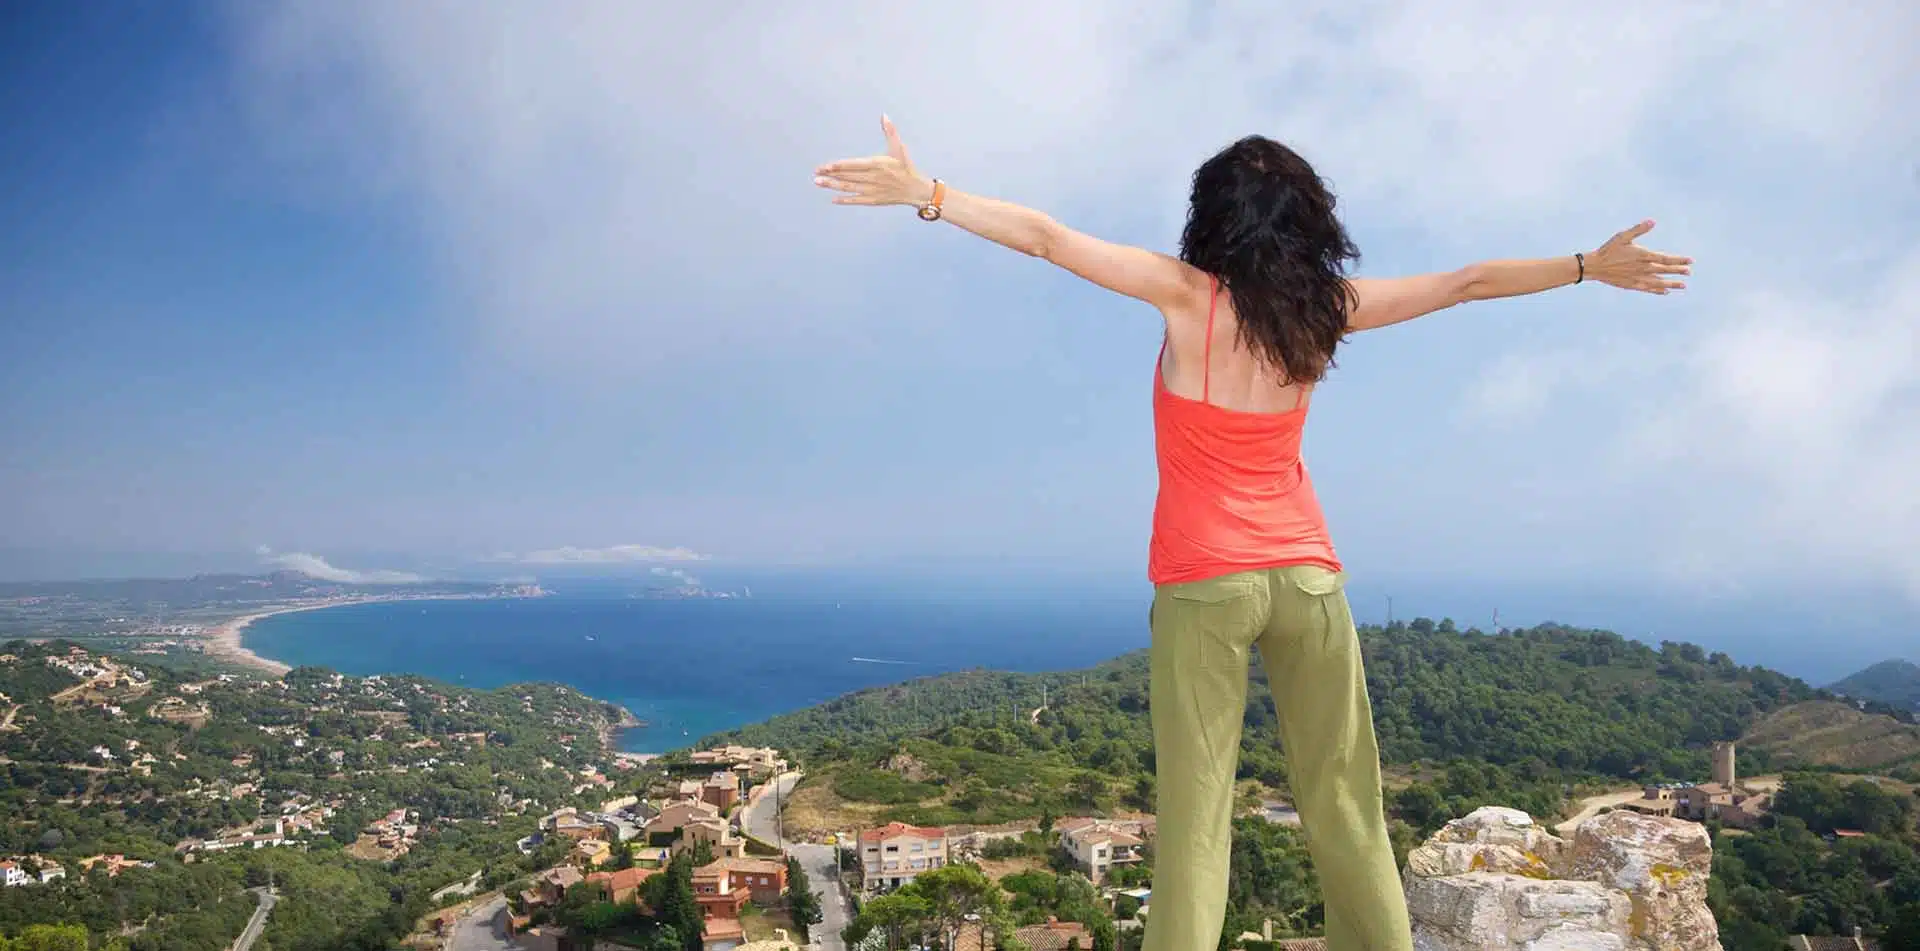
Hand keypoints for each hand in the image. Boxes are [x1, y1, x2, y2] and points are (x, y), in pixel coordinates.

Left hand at [813, 115, 934, 207]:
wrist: (916, 189)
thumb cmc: (906, 167)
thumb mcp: (899, 148)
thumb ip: (890, 131)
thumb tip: (884, 115)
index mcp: (878, 164)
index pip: (854, 165)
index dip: (839, 166)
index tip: (826, 165)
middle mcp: (873, 178)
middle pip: (848, 176)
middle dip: (831, 175)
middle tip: (816, 174)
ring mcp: (873, 190)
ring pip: (850, 188)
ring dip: (833, 186)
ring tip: (819, 183)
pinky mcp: (874, 200)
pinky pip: (857, 200)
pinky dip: (845, 199)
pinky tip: (833, 198)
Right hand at [1586, 220, 1690, 293]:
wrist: (1595, 266)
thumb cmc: (1608, 250)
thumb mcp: (1622, 236)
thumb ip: (1638, 230)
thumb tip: (1652, 221)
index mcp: (1643, 255)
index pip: (1666, 259)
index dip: (1679, 260)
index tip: (1690, 261)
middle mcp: (1643, 268)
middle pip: (1665, 270)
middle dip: (1678, 271)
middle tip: (1689, 272)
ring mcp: (1638, 278)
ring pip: (1659, 282)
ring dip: (1672, 283)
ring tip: (1683, 285)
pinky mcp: (1632, 285)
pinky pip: (1649, 289)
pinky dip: (1658, 290)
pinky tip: (1665, 291)